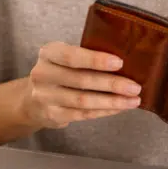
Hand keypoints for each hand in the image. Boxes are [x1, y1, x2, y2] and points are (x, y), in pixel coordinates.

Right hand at [23, 42, 142, 129]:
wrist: (34, 99)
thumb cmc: (59, 72)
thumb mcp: (64, 57)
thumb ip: (86, 56)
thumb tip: (126, 62)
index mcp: (48, 53)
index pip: (71, 56)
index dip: (95, 60)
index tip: (119, 63)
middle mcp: (43, 74)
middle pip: (81, 80)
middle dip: (111, 84)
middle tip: (134, 86)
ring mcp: (45, 97)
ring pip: (83, 100)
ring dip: (112, 101)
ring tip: (133, 100)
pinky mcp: (52, 115)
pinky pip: (82, 114)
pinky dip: (104, 111)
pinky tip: (119, 108)